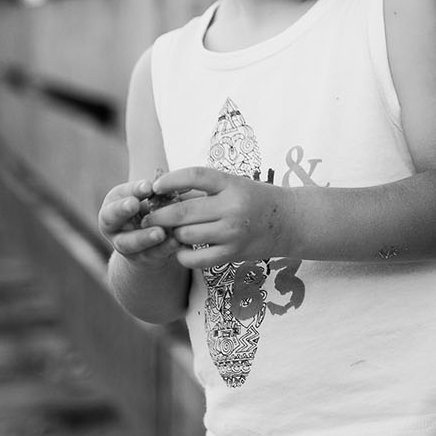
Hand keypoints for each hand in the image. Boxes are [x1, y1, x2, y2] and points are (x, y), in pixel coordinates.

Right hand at [98, 178, 183, 267]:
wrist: (151, 241)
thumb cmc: (153, 208)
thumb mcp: (154, 197)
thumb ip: (164, 190)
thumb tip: (186, 184)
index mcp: (115, 202)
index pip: (120, 193)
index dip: (133, 189)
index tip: (148, 185)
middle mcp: (113, 223)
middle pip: (111, 217)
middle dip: (121, 209)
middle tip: (133, 204)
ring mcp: (124, 243)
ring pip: (128, 242)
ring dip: (143, 237)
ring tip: (160, 232)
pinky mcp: (140, 258)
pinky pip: (150, 254)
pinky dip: (163, 248)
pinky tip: (176, 242)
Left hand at [147, 167, 290, 269]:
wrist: (289, 222)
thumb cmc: (255, 199)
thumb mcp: (234, 185)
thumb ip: (204, 190)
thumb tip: (164, 194)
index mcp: (232, 184)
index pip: (195, 176)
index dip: (170, 180)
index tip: (155, 185)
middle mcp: (233, 207)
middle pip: (182, 212)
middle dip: (158, 215)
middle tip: (147, 218)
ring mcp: (233, 233)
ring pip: (185, 235)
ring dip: (172, 234)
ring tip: (169, 232)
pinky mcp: (233, 253)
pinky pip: (196, 259)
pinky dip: (183, 255)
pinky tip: (182, 249)